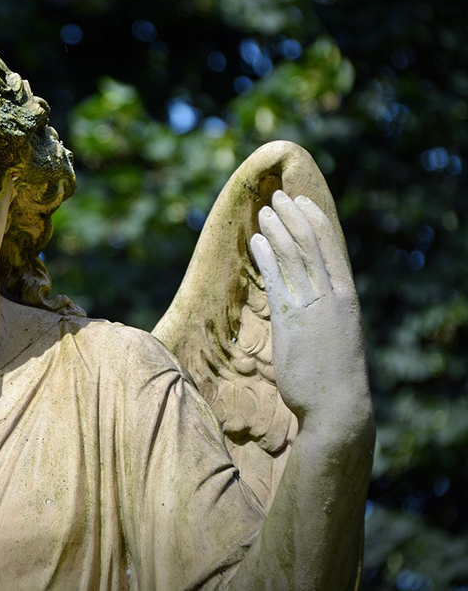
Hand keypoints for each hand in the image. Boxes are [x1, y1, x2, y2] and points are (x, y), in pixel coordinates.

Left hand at [249, 190, 370, 442]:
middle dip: (293, 217)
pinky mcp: (291, 322)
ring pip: (294, 257)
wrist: (337, 408)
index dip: (314, 221)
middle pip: (310, 245)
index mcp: (346, 297)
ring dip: (276, 231)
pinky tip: (257, 242)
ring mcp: (312, 308)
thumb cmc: (334, 377)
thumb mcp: (334, 336)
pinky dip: (266, 257)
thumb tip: (304, 300)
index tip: (301, 201)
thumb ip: (321, 313)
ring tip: (263, 213)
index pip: (330, 248)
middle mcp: (332, 297)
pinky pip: (277, 280)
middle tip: (277, 196)